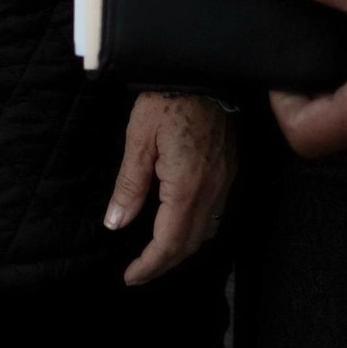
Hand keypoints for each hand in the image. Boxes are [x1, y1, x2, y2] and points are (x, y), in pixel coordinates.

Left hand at [104, 92, 235, 284]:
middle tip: (139, 273)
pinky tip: (181, 226)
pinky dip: (197, 230)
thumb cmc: (166, 100)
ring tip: (157, 256)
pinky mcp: (230, 170)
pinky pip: (216, 214)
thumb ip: (129, 185)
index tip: (130, 276)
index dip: (149, 265)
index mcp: (187, 186)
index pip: (169, 241)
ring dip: (182, 250)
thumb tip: (116, 223)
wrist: (203, 71)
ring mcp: (225, 181)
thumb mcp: (138, 139)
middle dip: (164, 264)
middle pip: (191, 244)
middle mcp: (212, 190)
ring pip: (207, 231)